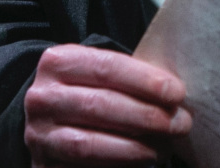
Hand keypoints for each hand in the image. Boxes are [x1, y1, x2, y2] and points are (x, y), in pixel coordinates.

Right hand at [24, 44, 190, 165]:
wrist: (50, 119)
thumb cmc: (88, 89)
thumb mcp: (98, 71)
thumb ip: (127, 75)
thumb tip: (173, 91)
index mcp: (58, 61)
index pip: (108, 68)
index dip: (146, 81)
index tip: (177, 93)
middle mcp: (42, 97)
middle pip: (101, 105)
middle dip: (147, 115)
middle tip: (180, 122)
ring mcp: (39, 135)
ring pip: (91, 143)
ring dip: (135, 148)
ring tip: (164, 147)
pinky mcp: (42, 166)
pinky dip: (118, 165)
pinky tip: (142, 161)